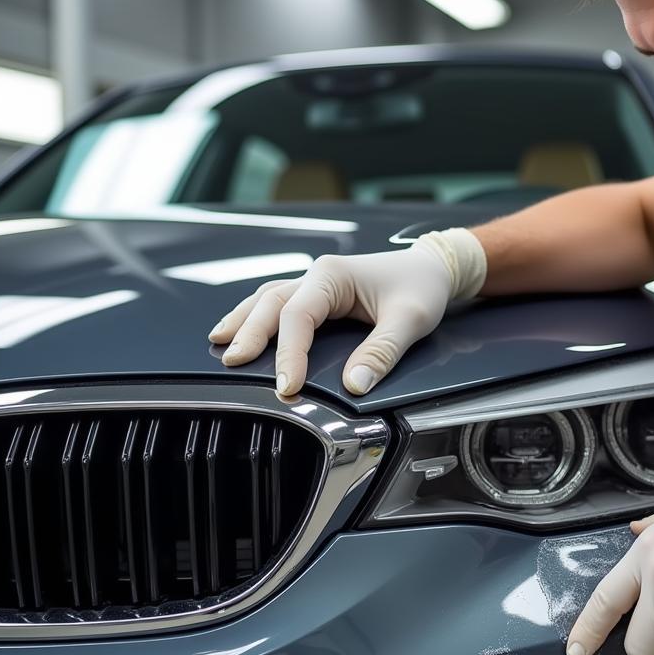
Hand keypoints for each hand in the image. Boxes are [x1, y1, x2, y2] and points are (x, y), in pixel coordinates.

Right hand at [208, 228, 485, 395]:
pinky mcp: (318, 295)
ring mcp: (314, 283)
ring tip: (220, 343)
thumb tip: (354, 387)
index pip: (299, 316)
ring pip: (267, 299)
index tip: (287, 386)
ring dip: (244, 321)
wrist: (433, 267)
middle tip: (232, 363)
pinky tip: (240, 330)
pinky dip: (256, 317)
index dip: (289, 353)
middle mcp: (317, 275)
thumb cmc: (423, 288)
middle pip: (271, 303)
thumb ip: (382, 352)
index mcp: (333, 275)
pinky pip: (278, 303)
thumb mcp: (411, 320)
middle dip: (250, 334)